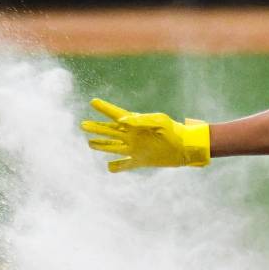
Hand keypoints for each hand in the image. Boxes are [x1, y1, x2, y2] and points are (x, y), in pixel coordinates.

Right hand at [79, 97, 211, 172]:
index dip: (104, 108)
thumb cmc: (173, 131)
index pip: (116, 114)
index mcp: (136, 123)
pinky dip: (116, 166)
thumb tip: (120, 122)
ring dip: (101, 145)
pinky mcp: (140, 160)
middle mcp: (132, 136)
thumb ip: (140, 120)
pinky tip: (109, 168)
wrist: (185, 148)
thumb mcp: (158, 121)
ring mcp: (134, 148)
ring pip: (113, 147)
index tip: (93, 102)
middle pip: (109, 131)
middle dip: (96, 128)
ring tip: (90, 143)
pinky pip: (125, 164)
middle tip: (83, 124)